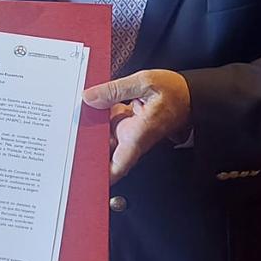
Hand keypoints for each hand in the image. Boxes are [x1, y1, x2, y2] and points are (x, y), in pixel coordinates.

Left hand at [83, 69, 191, 183]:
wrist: (191, 94)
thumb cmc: (177, 92)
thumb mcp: (145, 81)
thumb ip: (116, 89)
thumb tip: (91, 97)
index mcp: (138, 134)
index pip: (119, 165)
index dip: (102, 176)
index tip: (85, 178)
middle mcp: (133, 137)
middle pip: (105, 152)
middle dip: (87, 148)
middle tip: (68, 140)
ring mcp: (131, 133)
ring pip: (104, 137)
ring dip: (91, 129)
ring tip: (76, 116)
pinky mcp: (130, 125)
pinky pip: (110, 125)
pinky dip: (100, 117)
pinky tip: (95, 103)